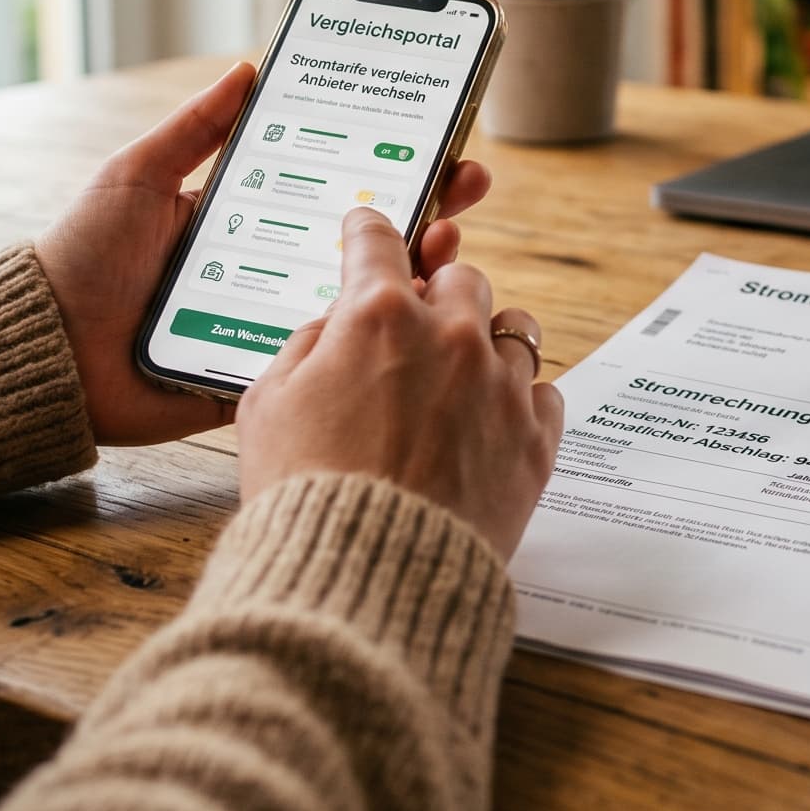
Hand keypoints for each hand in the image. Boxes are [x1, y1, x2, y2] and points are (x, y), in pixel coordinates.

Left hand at [34, 65, 492, 446]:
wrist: (45, 352)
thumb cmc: (81, 257)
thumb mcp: (136, 176)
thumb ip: (193, 129)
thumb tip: (247, 66)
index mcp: (249, 221)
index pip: (335, 186)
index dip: (390, 164)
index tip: (440, 138)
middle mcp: (269, 270)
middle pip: (363, 242)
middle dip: (424, 211)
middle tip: (466, 186)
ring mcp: (271, 324)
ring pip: (358, 301)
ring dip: (414, 275)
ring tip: (447, 244)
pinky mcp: (261, 375)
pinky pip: (324, 363)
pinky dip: (371, 345)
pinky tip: (410, 322)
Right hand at [235, 207, 563, 557]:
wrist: (365, 580)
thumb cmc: (304, 495)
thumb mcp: (266, 406)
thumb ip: (307, 348)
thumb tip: (337, 327)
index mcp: (378, 317)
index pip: (377, 242)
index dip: (369, 231)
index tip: (371, 231)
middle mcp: (451, 338)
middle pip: (462, 278)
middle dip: (437, 295)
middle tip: (418, 323)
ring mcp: (500, 388)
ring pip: (516, 327)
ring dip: (490, 337)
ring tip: (467, 368)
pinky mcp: (535, 441)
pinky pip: (544, 392)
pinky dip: (518, 400)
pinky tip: (491, 421)